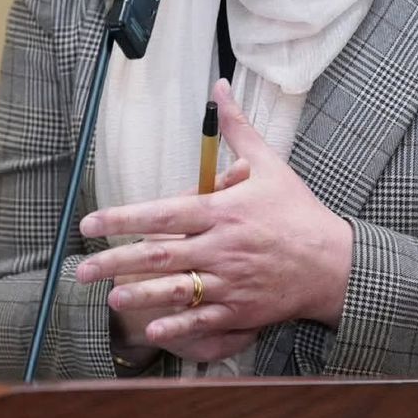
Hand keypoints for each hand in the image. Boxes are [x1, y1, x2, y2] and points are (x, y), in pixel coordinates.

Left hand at [76, 80, 352, 355]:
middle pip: (158, 257)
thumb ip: (238, 129)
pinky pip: (203, 320)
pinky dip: (178, 325)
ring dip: (141, 295)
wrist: (335, 262)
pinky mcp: (241, 311)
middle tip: (83, 268)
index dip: (123, 218)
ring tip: (112, 296)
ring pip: (176, 290)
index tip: (91, 222)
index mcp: (222, 212)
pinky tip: (153, 329)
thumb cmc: (299, 212)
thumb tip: (220, 88)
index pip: (162, 214)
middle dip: (116, 261)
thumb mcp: (271, 164)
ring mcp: (230, 282)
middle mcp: (221, 248)